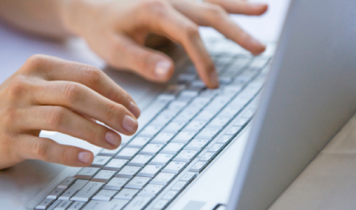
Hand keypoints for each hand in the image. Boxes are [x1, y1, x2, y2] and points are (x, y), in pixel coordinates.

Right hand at [0, 55, 139, 169]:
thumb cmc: (15, 106)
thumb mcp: (41, 85)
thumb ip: (75, 89)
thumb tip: (119, 106)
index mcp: (42, 67)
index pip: (89, 75)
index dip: (116, 93)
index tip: (134, 111)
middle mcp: (28, 85)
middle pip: (78, 94)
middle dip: (111, 111)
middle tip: (131, 127)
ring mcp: (16, 112)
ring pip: (62, 118)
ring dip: (94, 131)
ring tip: (115, 142)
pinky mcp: (8, 139)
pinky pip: (44, 145)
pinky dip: (69, 152)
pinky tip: (88, 158)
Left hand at [61, 0, 267, 87]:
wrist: (91, 7)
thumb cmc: (102, 28)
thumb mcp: (114, 48)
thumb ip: (142, 60)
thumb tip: (169, 72)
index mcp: (155, 9)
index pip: (188, 34)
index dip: (203, 58)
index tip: (212, 82)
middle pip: (210, 12)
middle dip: (236, 32)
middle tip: (259, 49)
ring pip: (213, 0)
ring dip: (239, 7)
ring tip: (264, 9)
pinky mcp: (177, 0)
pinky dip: (225, 0)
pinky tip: (243, 3)